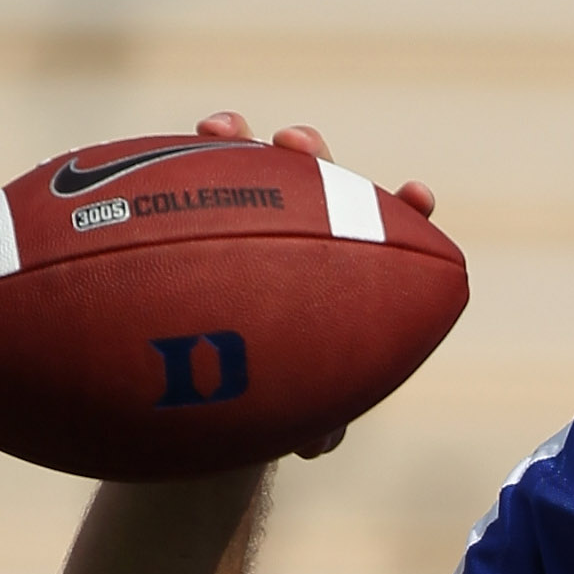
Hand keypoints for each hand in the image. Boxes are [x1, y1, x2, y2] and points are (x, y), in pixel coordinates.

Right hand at [195, 111, 439, 460]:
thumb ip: (317, 425)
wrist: (216, 391)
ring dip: (239, 141)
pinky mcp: (195, 214)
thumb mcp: (302, 415)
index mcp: (346, 273)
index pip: (385, 232)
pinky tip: (155, 153)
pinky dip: (178, 165)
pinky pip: (184, 181)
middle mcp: (303, 233)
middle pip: (315, 180)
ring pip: (248, 167)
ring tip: (220, 129)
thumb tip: (316, 443)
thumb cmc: (276, 399)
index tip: (418, 195)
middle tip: (294, 146)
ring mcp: (248, 218)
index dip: (405, 210)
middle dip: (312, 156)